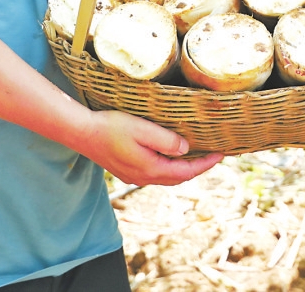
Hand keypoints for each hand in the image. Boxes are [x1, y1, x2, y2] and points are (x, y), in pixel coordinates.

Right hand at [85, 111, 222, 186]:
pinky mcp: (127, 170)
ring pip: (166, 176)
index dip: (205, 164)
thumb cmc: (111, 128)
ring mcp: (134, 176)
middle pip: (178, 177)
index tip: (221, 154)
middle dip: (197, 167)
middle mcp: (143, 178)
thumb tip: (185, 149)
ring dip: (183, 167)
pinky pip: (155, 172)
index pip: (186, 172)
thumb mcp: (142, 129)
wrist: (82, 133)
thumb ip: (166, 140)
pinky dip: (169, 165)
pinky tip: (171, 154)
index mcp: (150, 169)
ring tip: (197, 154)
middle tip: (213, 154)